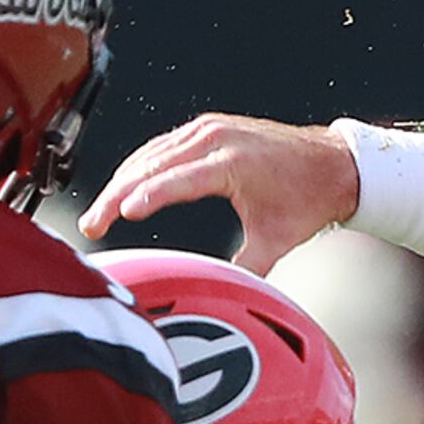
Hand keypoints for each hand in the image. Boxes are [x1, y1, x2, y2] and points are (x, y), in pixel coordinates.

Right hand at [83, 114, 360, 271]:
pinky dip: (138, 167)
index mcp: (231, 162)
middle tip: (91, 224)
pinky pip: (162, 146)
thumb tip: (221, 295)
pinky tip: (123, 187)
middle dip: (116, 195)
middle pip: (151, 166)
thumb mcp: (277, 239)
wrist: (333, 162)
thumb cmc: (307, 197)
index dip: (146, 197)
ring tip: (99, 212)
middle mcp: (215, 138)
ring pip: (150, 154)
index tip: (120, 215)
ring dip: (121, 181)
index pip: (176, 180)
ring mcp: (208, 129)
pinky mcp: (206, 128)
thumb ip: (246, 268)